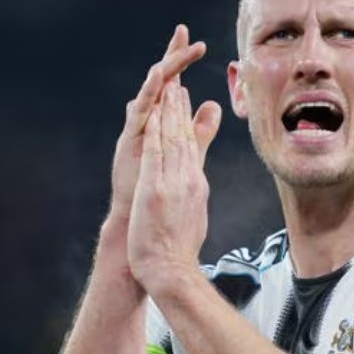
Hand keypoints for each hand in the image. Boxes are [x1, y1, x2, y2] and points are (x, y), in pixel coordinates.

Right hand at [111, 25, 221, 223]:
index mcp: (161, 119)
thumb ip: (199, 128)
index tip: (195, 41)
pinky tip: (159, 79)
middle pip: (161, 80)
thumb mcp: (185, 149)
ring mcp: (138, 128)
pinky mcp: (131, 139)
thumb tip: (212, 105)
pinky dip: (149, 95)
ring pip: (150, 92)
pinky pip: (139, 112)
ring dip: (164, 69)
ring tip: (177, 51)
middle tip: (184, 32)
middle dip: (172, 56)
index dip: (182, 62)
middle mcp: (148, 119)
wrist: (139, 214)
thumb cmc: (157, 184)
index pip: (174, 84)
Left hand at [127, 79, 220, 292]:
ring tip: (168, 88)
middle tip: (177, 83)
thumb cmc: (178, 251)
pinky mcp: (155, 190)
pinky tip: (153, 115)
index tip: (184, 101)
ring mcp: (172, 184)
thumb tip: (200, 183)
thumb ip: (194, 193)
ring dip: (169, 112)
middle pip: (184, 137)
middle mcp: (188, 180)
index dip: (187, 120)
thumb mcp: (193, 216)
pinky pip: (155, 155)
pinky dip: (155, 132)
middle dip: (180, 108)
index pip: (192, 147)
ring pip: (172, 140)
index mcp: (196, 186)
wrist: (171, 270)